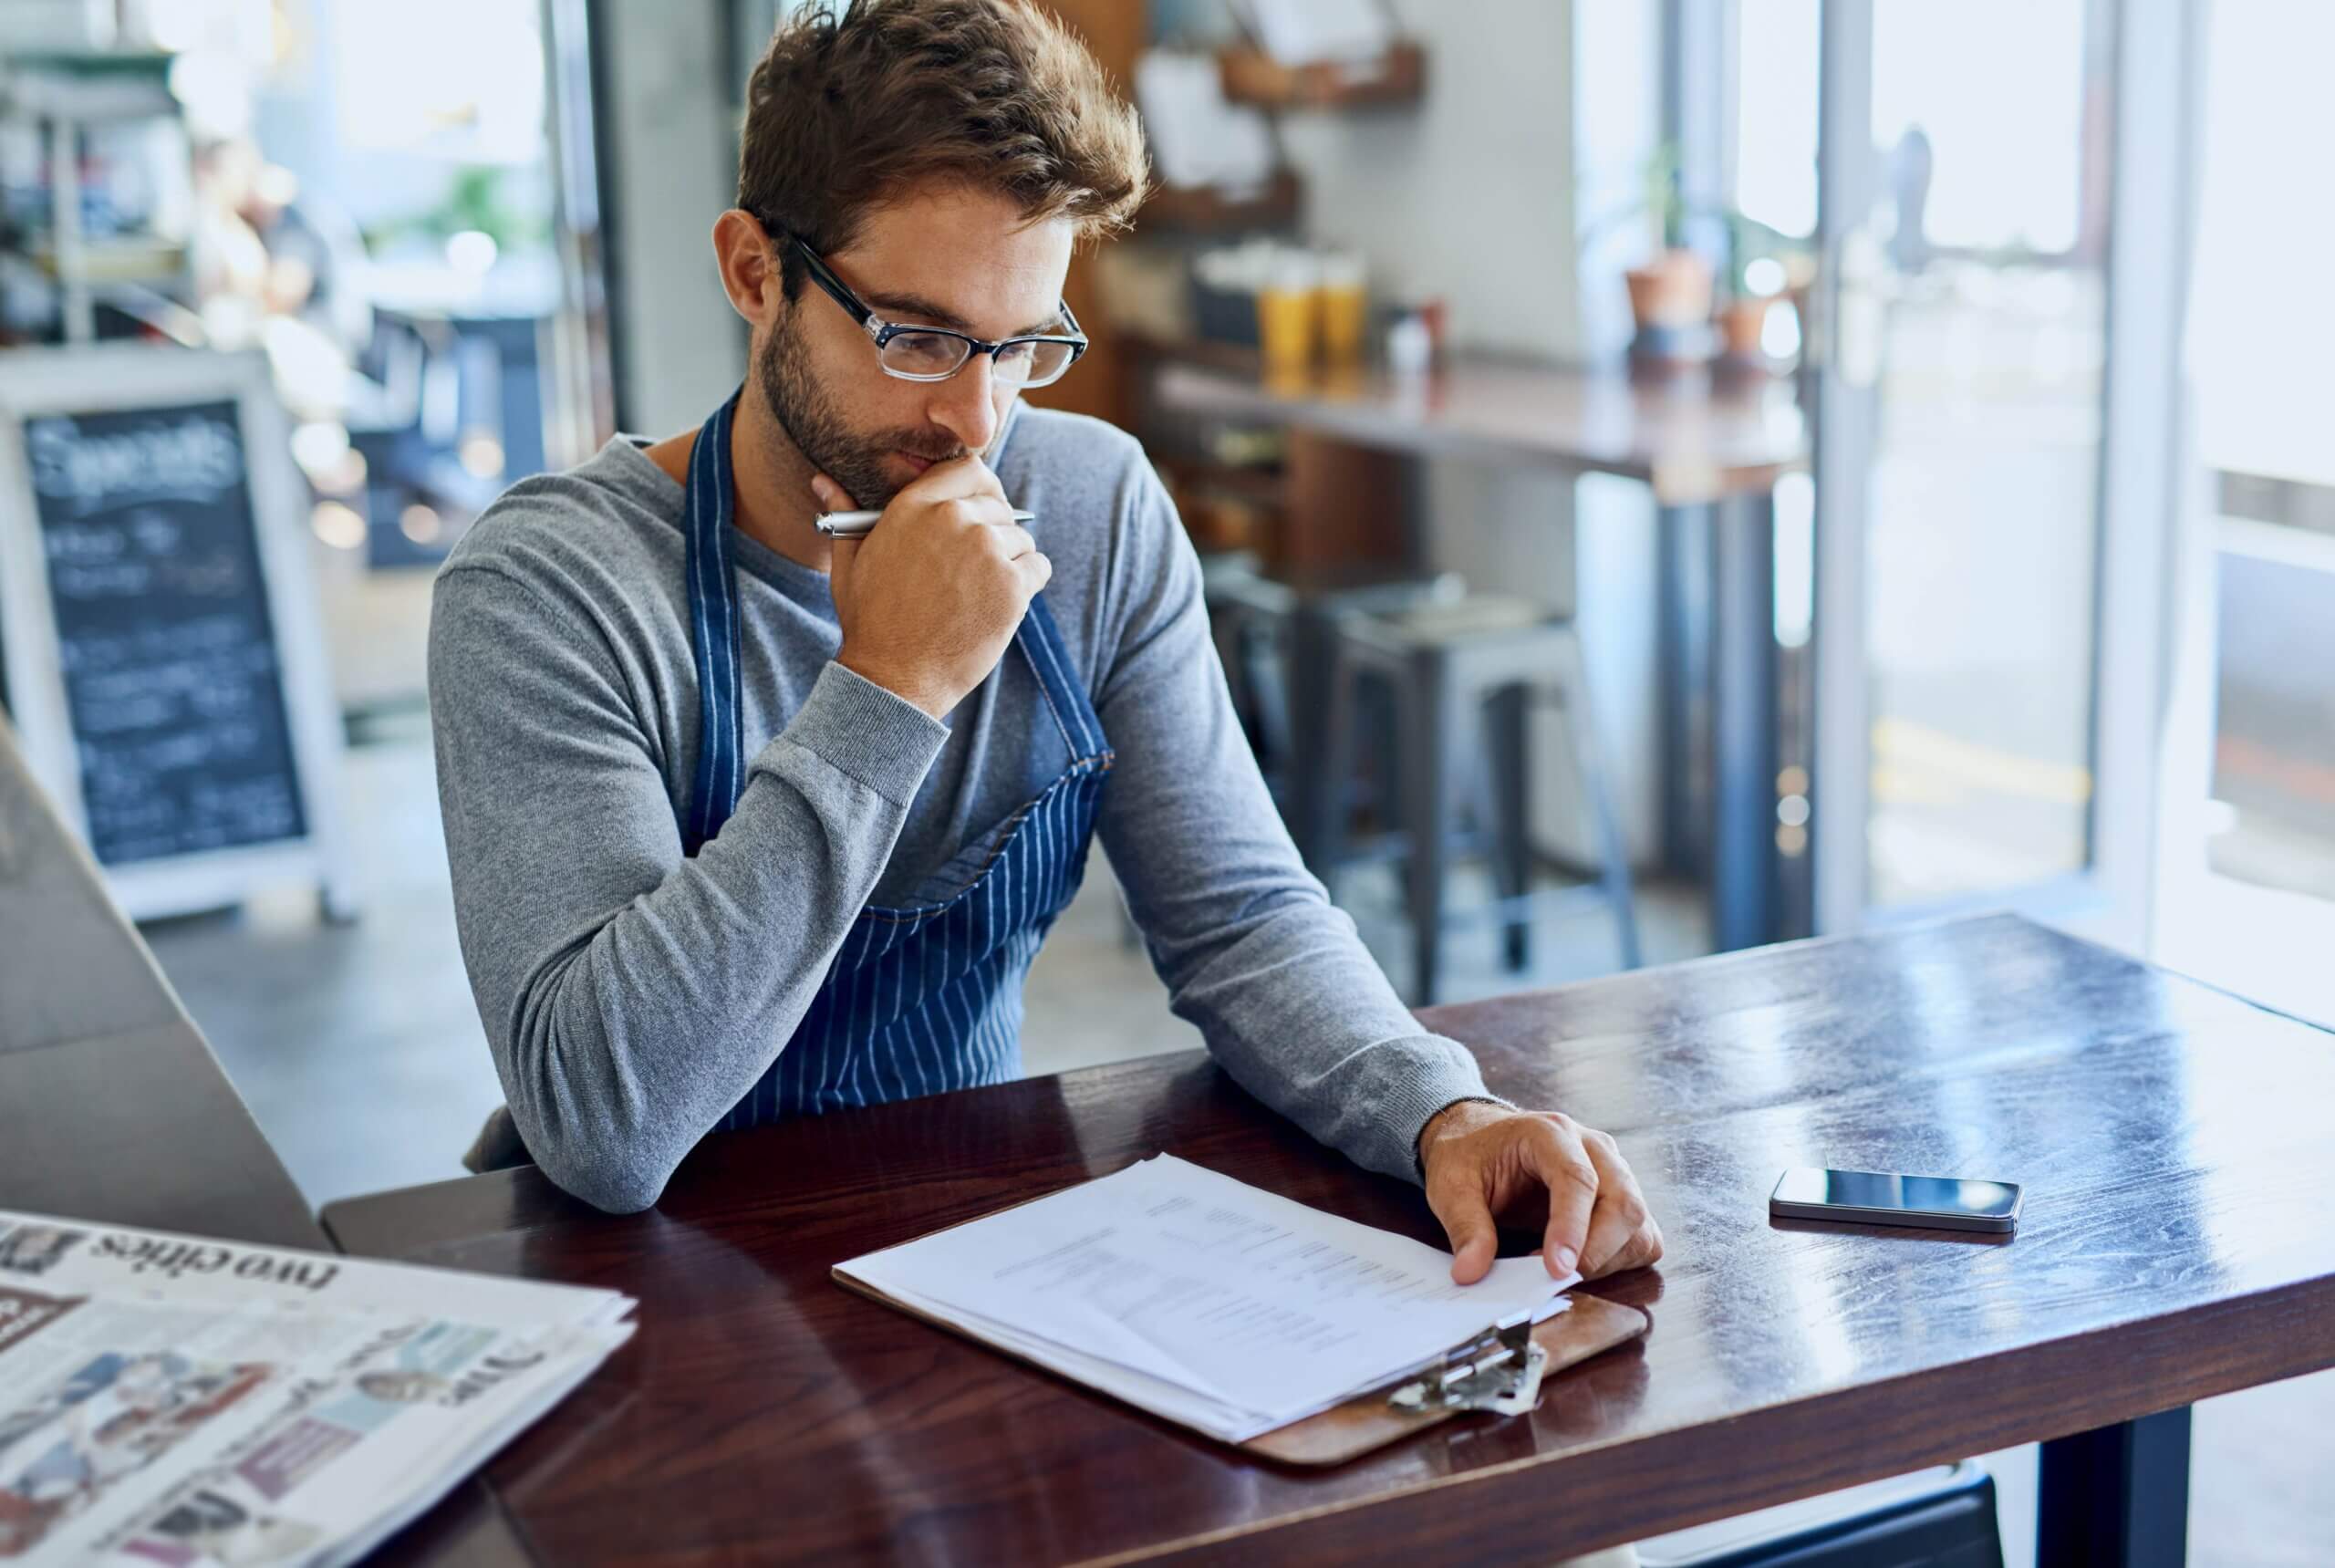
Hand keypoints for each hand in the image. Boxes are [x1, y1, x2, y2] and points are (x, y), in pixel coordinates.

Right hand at [817, 460, 1050, 717]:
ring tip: (978, 592)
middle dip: (992, 531)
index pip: (970, 468)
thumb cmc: (871, 622)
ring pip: (1020, 538)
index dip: (981, 488)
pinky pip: (1038, 566)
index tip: (980, 509)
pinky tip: (999, 602)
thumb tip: (823, 481)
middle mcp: (953, 519)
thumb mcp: (849, 562)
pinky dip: (1028, 582)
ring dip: (1009, 560)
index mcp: (914, 506)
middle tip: (974, 567)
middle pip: (998, 505)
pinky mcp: (1012, 585)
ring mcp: (986, 550)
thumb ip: (845, 515)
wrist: (894, 677)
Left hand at [1418, 1101, 1663, 1284]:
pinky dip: (1621, 1259)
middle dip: (1597, 1252)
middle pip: (1623, 1202)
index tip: (1556, 1270)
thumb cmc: (1470, 1156)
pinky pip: (1643, 1235)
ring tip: (1561, 1271)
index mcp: (1550, 1133)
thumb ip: (1465, 1227)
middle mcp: (1593, 1147)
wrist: (1481, 1137)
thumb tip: (1470, 1272)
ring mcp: (1614, 1170)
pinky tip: (1582, 1263)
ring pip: (1639, 1222)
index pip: (1577, 1179)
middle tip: (1556, 1279)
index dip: (1571, 1229)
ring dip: (1608, 1259)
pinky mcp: (1622, 1196)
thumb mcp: (1451, 1185)